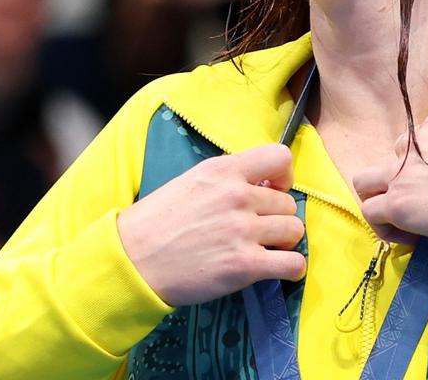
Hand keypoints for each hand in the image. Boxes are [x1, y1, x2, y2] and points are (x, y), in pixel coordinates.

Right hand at [117, 143, 305, 305]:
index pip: (280, 158)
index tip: (273, 191)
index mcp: (224, 171)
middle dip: (277, 218)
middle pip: (288, 203)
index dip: (283, 177)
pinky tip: (279, 270)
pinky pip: (292, 264)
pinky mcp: (244, 265)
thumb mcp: (193, 181)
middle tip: (258, 230)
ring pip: (294, 231)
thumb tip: (264, 187)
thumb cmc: (158, 222)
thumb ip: (229, 179)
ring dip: (284, 242)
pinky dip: (292, 270)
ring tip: (266, 249)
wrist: (132, 261)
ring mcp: (242, 231)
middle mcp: (237, 196)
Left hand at [353, 113, 427, 243]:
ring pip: (365, 182)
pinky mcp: (396, 202)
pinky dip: (385, 228)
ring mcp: (399, 173)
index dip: (424, 167)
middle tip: (420, 202)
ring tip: (402, 221)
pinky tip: (410, 238)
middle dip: (399, 179)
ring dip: (379, 200)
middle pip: (390, 159)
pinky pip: (371, 213)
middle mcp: (412, 143)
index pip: (416, 143)